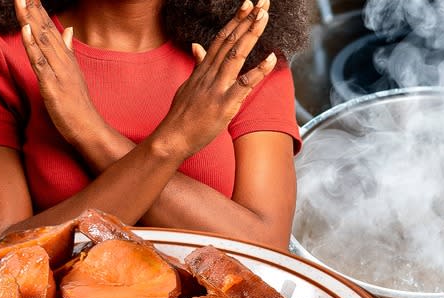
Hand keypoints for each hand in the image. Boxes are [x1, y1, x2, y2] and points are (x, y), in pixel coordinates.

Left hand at [15, 0, 105, 147]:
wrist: (88, 127)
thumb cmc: (79, 103)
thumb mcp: (74, 73)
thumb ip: (68, 50)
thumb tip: (68, 29)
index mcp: (66, 57)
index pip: (50, 28)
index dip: (39, 11)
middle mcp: (63, 60)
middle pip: (45, 30)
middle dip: (33, 9)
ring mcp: (58, 71)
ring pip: (42, 40)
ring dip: (30, 20)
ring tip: (22, 1)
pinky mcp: (52, 85)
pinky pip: (40, 62)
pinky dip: (32, 45)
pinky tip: (26, 30)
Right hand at [152, 0, 277, 159]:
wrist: (172, 138)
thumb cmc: (181, 116)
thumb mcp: (187, 85)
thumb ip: (197, 64)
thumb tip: (196, 46)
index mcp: (203, 70)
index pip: (221, 39)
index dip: (235, 21)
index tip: (247, 5)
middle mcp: (210, 74)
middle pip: (230, 41)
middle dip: (246, 20)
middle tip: (261, 3)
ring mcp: (217, 88)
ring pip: (236, 55)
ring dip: (251, 35)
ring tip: (263, 17)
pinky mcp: (224, 104)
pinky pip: (244, 84)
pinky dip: (258, 71)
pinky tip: (271, 58)